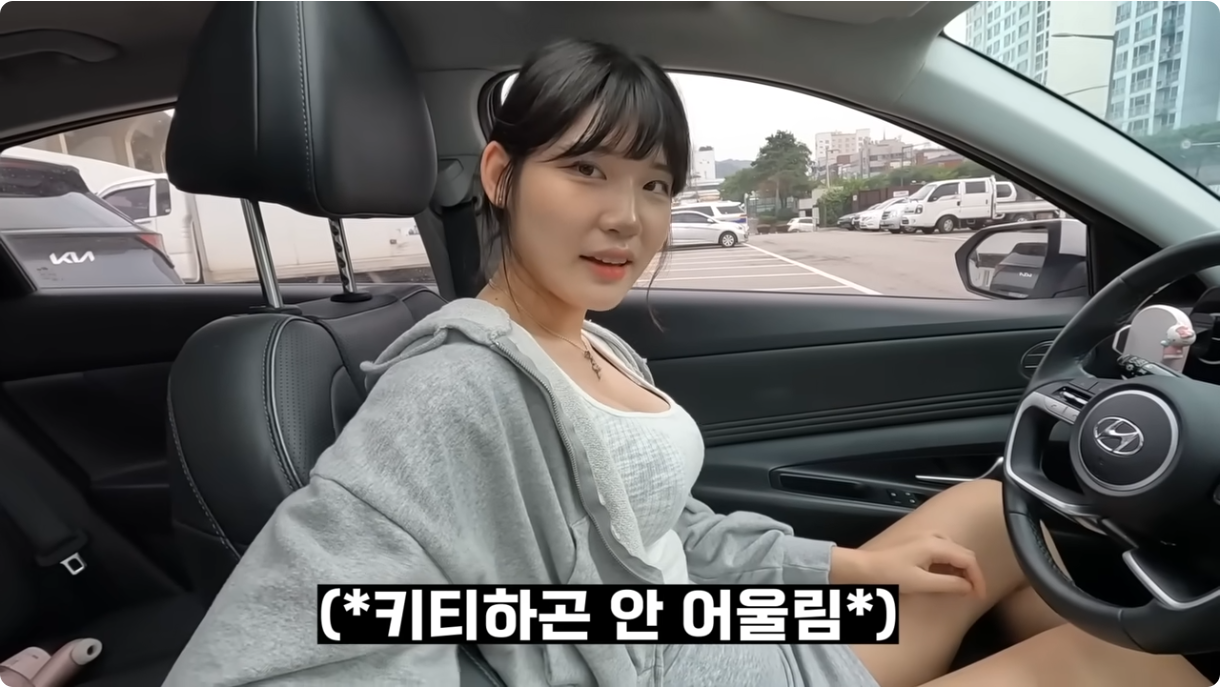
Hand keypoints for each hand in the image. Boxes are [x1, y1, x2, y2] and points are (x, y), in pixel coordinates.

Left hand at [830, 532, 986, 598]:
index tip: (979, 595)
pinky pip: (944, 550)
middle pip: (964, 554)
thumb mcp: (921, 583)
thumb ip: (949, 584)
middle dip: (971, 574)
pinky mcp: (920, 540)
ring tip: (959, 587)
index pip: (968, 560)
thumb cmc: (889, 574)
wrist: (865, 566)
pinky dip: (949, 563)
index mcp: (936, 544)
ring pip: (955, 551)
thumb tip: (969, 587)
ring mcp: (926, 535)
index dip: (978, 578)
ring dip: (960, 568)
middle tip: (972, 593)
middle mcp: (934, 535)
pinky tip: (945, 576)